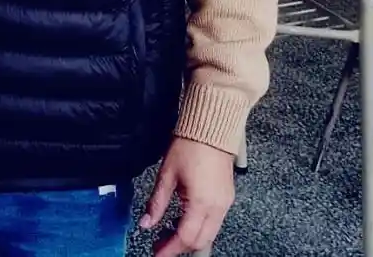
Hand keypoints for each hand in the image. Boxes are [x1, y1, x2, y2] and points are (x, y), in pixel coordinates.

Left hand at [140, 137, 234, 255]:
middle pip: (200, 241)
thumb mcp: (166, 175)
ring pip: (209, 234)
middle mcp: (218, 208)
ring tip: (168, 234)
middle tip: (160, 245)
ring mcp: (225, 204)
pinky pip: (215, 222)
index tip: (156, 254)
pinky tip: (183, 221)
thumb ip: (156, 203)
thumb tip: (145, 224)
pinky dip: (199, 228)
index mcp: (201, 203)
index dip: (170, 249)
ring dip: (190, 239)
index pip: (185, 237)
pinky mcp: (227, 198)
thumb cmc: (188, 146)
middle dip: (180, 248)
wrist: (211, 129)